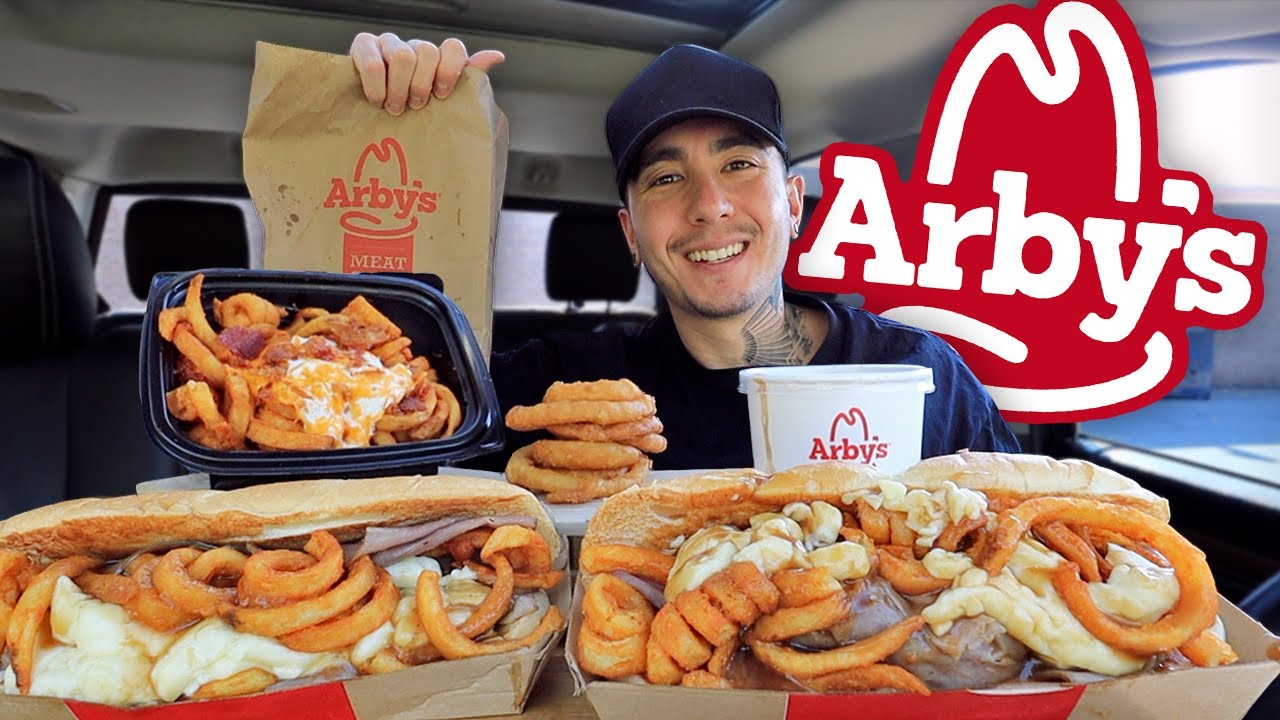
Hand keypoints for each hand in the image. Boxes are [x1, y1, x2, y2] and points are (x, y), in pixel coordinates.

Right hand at [349, 33, 504, 115]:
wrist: (371, 117)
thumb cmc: (409, 110)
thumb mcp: (441, 101)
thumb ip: (468, 78)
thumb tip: (497, 56)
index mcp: (435, 58)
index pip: (452, 47)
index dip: (449, 70)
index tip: (442, 95)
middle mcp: (413, 47)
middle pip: (426, 51)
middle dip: (421, 85)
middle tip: (414, 107)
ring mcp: (388, 44)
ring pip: (402, 56)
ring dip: (399, 89)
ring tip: (394, 108)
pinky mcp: (363, 47)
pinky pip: (373, 61)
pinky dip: (377, 86)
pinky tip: (377, 100)